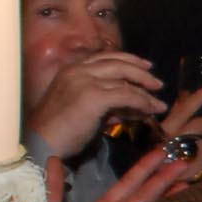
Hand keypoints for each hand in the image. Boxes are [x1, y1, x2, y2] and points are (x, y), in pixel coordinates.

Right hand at [22, 50, 165, 158]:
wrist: (42, 143)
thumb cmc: (59, 130)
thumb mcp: (83, 108)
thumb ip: (106, 103)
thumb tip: (131, 106)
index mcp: (72, 69)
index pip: (106, 58)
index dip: (128, 60)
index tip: (145, 67)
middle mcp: (78, 70)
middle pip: (118, 63)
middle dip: (141, 72)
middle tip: (157, 83)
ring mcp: (85, 81)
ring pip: (125, 79)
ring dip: (145, 92)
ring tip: (159, 103)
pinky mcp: (93, 96)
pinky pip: (126, 95)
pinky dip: (141, 102)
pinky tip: (149, 111)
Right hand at [157, 85, 201, 177]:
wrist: (150, 183)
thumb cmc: (154, 153)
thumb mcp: (160, 132)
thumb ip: (175, 113)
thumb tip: (187, 94)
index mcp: (166, 130)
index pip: (183, 110)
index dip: (196, 100)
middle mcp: (178, 140)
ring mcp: (187, 156)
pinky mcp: (194, 172)